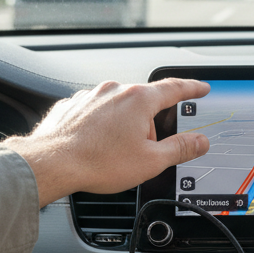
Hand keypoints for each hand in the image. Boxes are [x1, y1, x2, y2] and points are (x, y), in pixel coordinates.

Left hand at [4, 79, 210, 205]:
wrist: (52, 164)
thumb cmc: (98, 162)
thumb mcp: (151, 161)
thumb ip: (180, 148)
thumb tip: (200, 142)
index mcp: (139, 99)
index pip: (175, 88)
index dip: (192, 88)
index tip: (201, 88)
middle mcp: (115, 90)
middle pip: (144, 103)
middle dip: (148, 125)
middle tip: (143, 151)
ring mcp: (91, 95)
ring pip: (118, 108)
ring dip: (123, 126)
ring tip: (113, 154)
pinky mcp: (73, 105)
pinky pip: (96, 113)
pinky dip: (100, 126)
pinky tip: (95, 146)